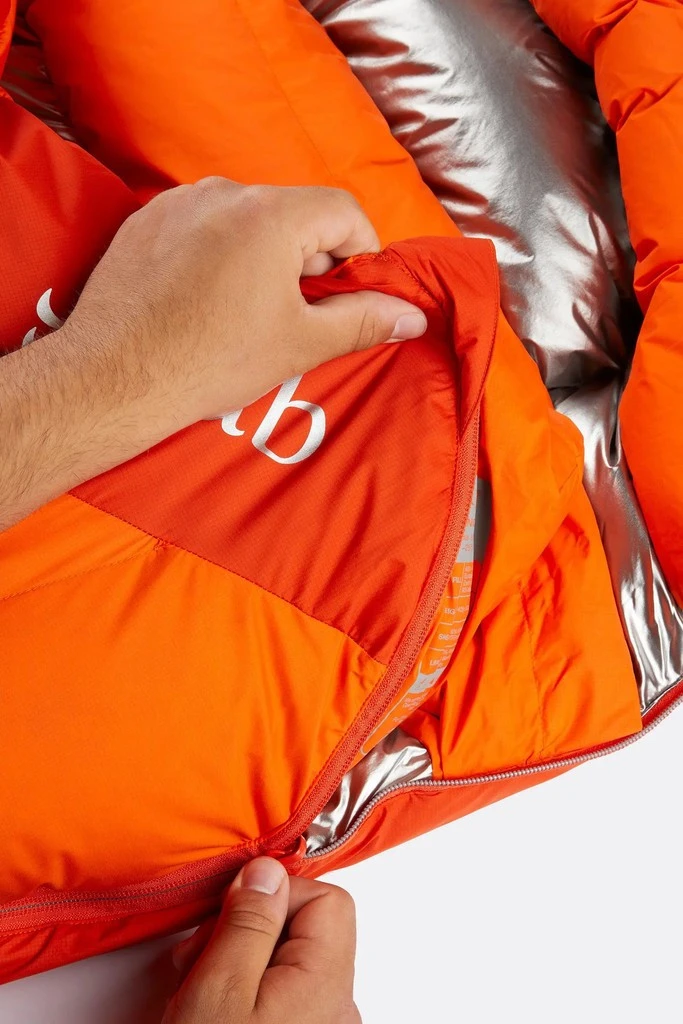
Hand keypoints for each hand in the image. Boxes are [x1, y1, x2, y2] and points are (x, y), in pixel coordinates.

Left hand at [1, 179, 425, 530]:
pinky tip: (204, 302)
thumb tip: (411, 314)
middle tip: (296, 314)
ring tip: (245, 313)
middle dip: (309, 259)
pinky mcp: (147, 220)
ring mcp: (180, 202)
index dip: (361, 254)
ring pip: (248, 219)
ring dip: (264, 257)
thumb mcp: (300, 343)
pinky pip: (203, 225)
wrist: (115, 378)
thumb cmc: (210, 361)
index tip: (349, 296)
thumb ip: (364, 320)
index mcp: (272, 214)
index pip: (345, 211)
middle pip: (296, 212)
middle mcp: (225, 192)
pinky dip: (219, 254)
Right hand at [162, 857, 361, 1023]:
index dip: (274, 895)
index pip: (326, 900)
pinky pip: (279, 991)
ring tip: (196, 982)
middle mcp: (335, 1006)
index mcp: (325, 985)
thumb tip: (266, 869)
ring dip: (238, 957)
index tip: (229, 910)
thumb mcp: (219, 989)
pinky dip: (244, 987)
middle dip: (247, 927)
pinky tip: (209, 1004)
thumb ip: (248, 923)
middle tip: (200, 952)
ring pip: (286, 959)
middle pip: (304, 928)